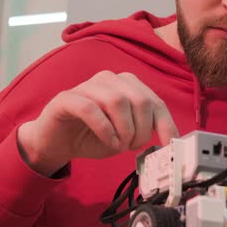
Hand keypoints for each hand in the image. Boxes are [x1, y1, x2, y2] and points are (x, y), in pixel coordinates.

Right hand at [17, 71, 178, 176]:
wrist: (56, 143)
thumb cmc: (94, 137)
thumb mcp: (126, 136)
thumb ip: (145, 132)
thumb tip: (169, 140)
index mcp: (128, 85)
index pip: (155, 102)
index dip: (166, 124)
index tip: (171, 144)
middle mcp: (110, 80)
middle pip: (140, 100)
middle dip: (142, 130)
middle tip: (132, 146)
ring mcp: (87, 86)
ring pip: (117, 101)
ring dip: (124, 130)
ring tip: (119, 145)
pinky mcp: (66, 98)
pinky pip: (90, 109)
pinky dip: (105, 129)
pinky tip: (108, 142)